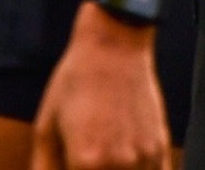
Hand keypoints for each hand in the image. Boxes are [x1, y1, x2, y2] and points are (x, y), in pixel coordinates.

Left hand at [32, 6, 170, 169]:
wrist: (114, 47)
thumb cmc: (74, 84)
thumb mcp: (46, 127)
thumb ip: (44, 169)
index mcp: (86, 162)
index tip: (69, 169)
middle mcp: (119, 165)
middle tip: (81, 166)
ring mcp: (144, 159)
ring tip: (98, 162)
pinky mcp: (160, 151)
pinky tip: (122, 165)